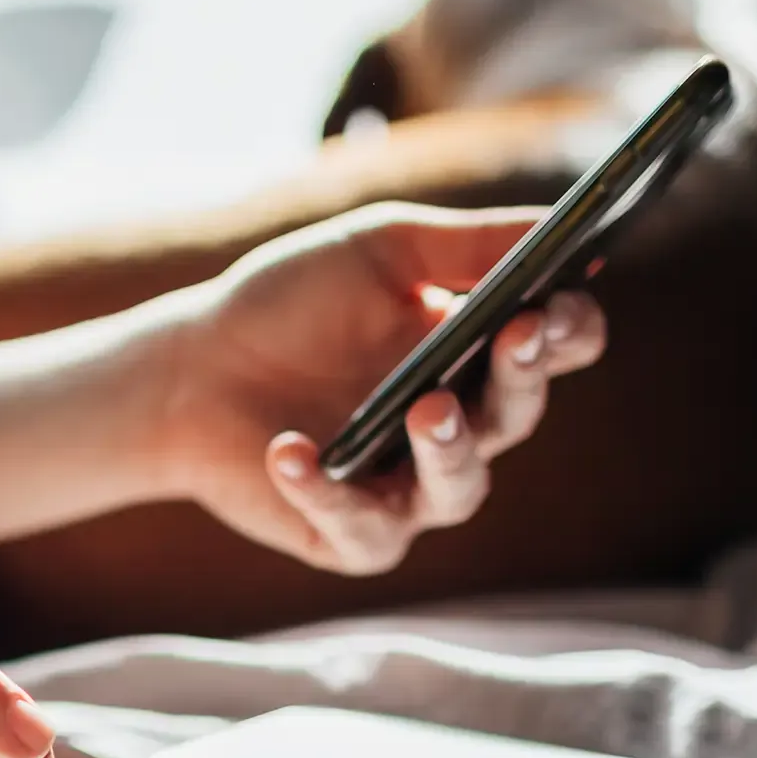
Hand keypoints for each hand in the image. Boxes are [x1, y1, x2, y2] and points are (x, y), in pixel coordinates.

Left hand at [155, 203, 607, 574]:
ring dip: (449, 449)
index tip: (554, 302)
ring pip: (459, 488)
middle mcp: (457, 428)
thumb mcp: (378, 253)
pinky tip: (291, 450)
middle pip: (517, 413)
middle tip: (516, 336)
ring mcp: (407, 488)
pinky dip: (324, 490)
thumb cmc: (288, 304)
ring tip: (427, 408)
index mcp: (477, 354)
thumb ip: (466, 243)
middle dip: (522, 375)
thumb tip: (562, 221)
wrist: (189, 370)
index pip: (558, 346)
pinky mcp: (351, 536)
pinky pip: (358, 525)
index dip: (567, 327)